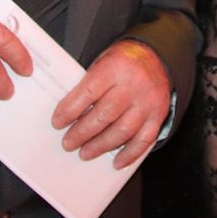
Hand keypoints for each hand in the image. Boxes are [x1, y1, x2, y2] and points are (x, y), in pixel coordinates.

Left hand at [52, 40, 171, 168]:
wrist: (156, 56)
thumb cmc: (123, 62)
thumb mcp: (103, 61)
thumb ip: (89, 84)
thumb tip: (67, 115)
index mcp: (116, 66)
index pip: (89, 91)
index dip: (71, 110)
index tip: (58, 122)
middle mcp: (134, 83)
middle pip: (105, 114)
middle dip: (83, 132)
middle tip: (68, 143)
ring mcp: (148, 100)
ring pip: (123, 130)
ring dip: (101, 145)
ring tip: (85, 152)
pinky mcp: (158, 114)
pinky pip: (145, 139)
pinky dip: (130, 153)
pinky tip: (117, 162)